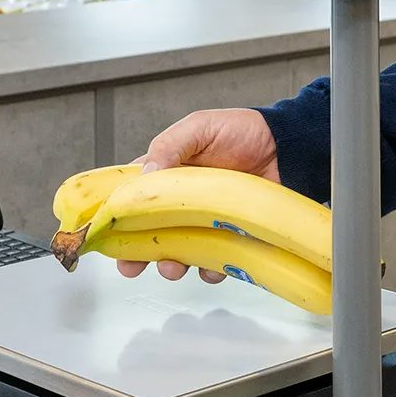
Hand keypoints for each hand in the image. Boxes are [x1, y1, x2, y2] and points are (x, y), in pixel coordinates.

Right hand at [113, 108, 281, 284]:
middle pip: (149, 232)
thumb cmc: (244, 131)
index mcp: (167, 173)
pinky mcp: (230, 236)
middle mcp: (182, 201)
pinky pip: (214, 261)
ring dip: (170, 263)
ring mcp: (205, 221)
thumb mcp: (200, 127)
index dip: (116, 217)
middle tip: (131, 266)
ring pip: (178, 251)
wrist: (288, 147)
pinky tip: (211, 266)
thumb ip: (169, 146)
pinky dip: (209, 269)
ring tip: (172, 266)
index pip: (132, 197)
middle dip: (136, 252)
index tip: (106, 234)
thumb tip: (143, 176)